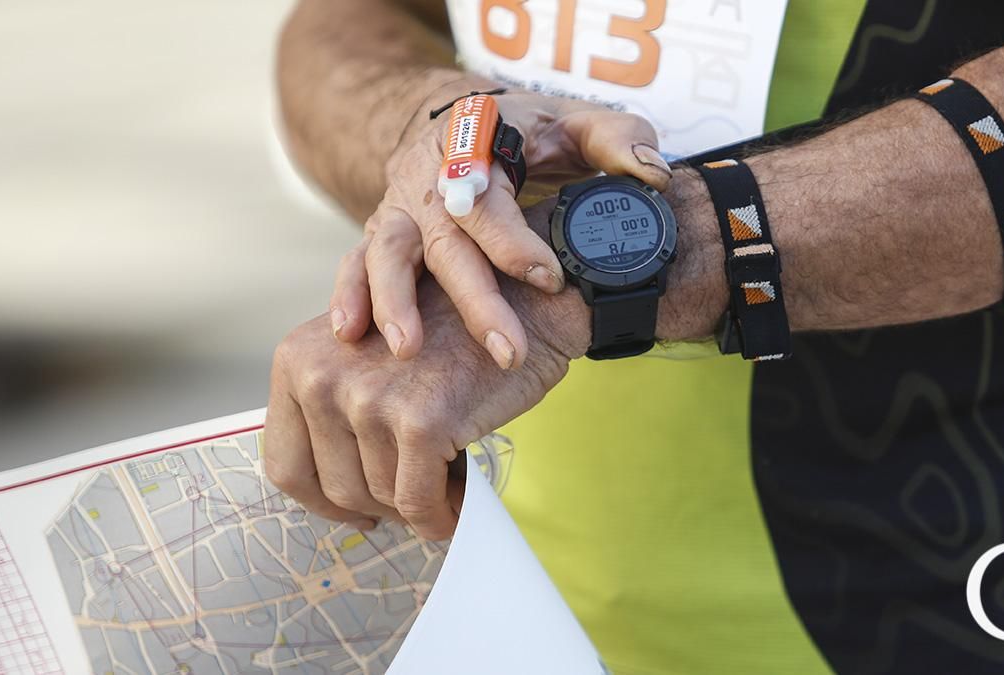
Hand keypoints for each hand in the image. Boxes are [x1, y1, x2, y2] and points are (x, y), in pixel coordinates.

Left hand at [264, 263, 587, 540]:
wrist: (523, 305)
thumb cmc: (450, 334)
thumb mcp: (365, 352)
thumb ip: (334, 403)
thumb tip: (329, 489)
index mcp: (297, 359)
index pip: (285, 462)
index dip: (321, 499)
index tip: (356, 508)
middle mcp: (321, 375)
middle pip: (334, 486)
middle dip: (378, 505)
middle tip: (417, 499)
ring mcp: (369, 398)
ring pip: (379, 497)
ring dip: (415, 509)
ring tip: (445, 492)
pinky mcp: (420, 420)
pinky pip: (418, 502)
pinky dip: (439, 517)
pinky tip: (458, 507)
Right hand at [329, 91, 672, 369]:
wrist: (463, 120)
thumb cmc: (529, 131)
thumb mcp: (578, 122)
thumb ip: (621, 141)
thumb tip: (653, 176)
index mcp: (476, 143)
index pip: (490, 200)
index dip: (515, 242)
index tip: (550, 279)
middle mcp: (428, 176)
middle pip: (444, 241)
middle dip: (474, 299)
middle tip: (506, 352)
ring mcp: (399, 204)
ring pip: (389, 253)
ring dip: (394, 301)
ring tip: (407, 349)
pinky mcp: (383, 230)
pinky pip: (355, 261)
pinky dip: (350, 295)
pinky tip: (350, 333)